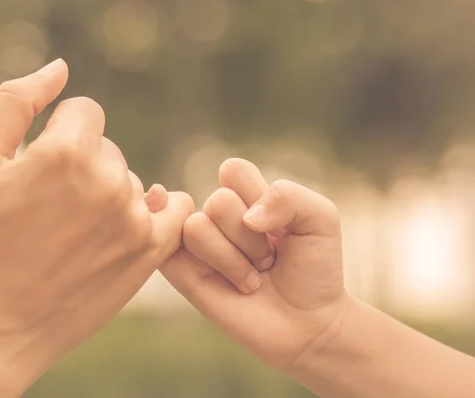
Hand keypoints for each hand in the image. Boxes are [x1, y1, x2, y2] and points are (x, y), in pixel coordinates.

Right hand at [0, 59, 193, 382]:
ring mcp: (134, 218)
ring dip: (111, 195)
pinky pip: (177, 210)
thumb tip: (60, 69)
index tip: (41, 169)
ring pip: (133, 182)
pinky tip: (133, 222)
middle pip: (108, 149)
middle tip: (52, 208)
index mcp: (65, 152)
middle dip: (83, 166)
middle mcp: (108, 180)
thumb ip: (15, 101)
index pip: (85, 112)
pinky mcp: (150, 251)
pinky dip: (161, 211)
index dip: (59, 135)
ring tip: (75, 234)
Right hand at [161, 158, 348, 370]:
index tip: (281, 226)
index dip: (256, 196)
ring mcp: (199, 244)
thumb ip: (289, 195)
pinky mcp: (182, 272)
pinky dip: (207, 264)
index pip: (232, 170)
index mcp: (246, 195)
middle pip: (218, 201)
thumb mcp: (321, 218)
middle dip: (251, 238)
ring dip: (234, 260)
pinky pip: (173, 252)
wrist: (309, 324)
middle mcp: (218, 216)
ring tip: (252, 279)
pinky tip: (232, 283)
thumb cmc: (315, 268)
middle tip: (268, 260)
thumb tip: (247, 216)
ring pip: (197, 227)